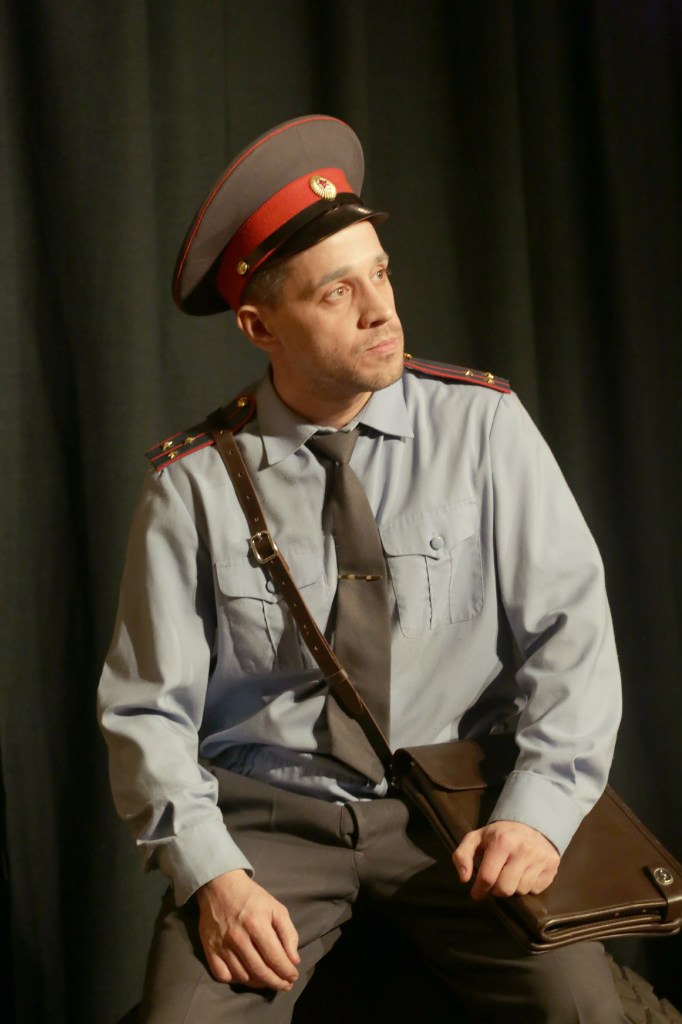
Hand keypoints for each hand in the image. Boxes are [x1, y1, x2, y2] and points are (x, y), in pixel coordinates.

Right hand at [196, 869, 299, 989]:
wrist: (220, 884)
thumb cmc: (252, 897)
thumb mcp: (276, 908)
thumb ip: (288, 933)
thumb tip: (293, 960)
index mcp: (257, 924)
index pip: (275, 958)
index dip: (287, 971)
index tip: (293, 976)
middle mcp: (238, 937)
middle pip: (260, 971)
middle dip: (276, 982)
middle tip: (285, 985)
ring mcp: (222, 945)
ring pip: (243, 976)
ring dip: (259, 983)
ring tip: (269, 980)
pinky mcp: (209, 949)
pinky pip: (222, 975)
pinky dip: (236, 980)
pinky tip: (246, 976)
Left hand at [452, 820, 559, 900]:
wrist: (531, 823)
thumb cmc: (499, 835)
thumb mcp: (476, 838)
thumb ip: (462, 855)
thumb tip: (464, 878)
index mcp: (502, 841)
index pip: (487, 877)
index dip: (479, 890)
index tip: (476, 893)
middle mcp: (523, 850)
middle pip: (505, 889)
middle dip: (496, 890)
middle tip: (495, 882)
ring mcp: (540, 858)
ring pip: (520, 891)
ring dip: (512, 887)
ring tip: (510, 874)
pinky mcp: (552, 866)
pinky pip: (535, 890)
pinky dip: (527, 886)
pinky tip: (524, 873)